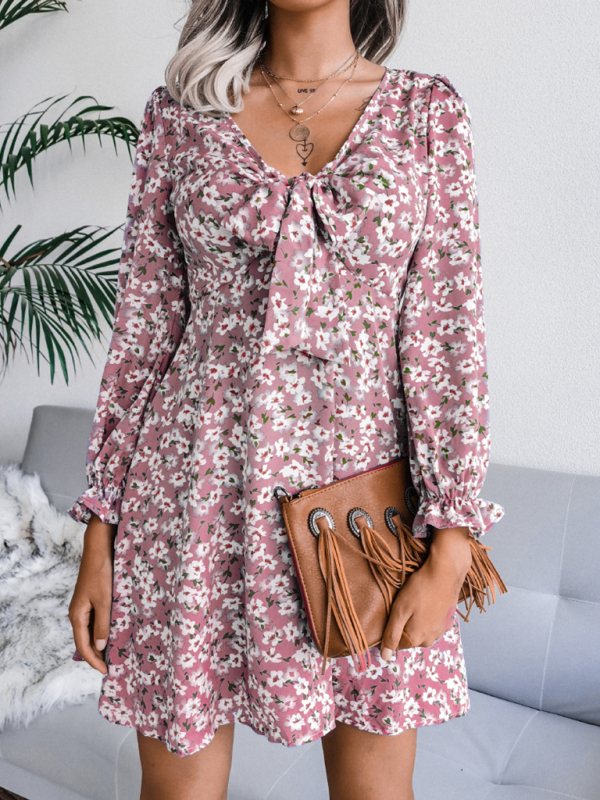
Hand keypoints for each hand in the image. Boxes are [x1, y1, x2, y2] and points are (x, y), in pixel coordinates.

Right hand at [68, 512, 116, 674]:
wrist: (98, 550)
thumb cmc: (101, 574)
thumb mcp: (104, 601)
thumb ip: (103, 624)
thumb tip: (100, 646)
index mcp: (77, 616)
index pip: (83, 646)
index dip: (94, 660)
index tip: (106, 671)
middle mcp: (77, 614)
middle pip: (85, 641)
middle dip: (96, 655)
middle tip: (111, 666)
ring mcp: (83, 607)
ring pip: (90, 631)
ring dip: (100, 643)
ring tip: (114, 654)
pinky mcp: (91, 600)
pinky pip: (95, 621)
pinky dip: (102, 630)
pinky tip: (113, 633)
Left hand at [380, 526, 471, 659]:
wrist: (446, 573)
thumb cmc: (420, 589)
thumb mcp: (400, 610)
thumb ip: (392, 634)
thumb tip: (385, 657)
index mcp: (416, 639)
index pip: (397, 645)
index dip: (391, 630)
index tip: (392, 614)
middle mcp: (430, 639)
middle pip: (410, 638)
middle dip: (404, 626)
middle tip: (403, 606)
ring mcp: (441, 630)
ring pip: (421, 631)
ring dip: (416, 621)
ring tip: (415, 602)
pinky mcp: (447, 620)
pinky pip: (432, 624)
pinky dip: (427, 616)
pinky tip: (426, 602)